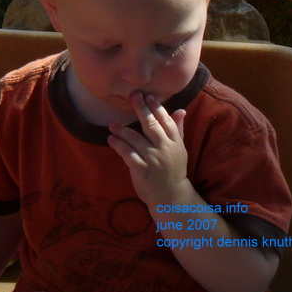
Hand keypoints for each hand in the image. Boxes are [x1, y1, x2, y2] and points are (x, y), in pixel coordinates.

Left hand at [107, 91, 189, 206]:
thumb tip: (180, 110)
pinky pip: (128, 154)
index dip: (156, 107)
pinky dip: (118, 146)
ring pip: (135, 139)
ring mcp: (153, 160)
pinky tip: (111, 139)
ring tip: (112, 124)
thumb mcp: (179, 149)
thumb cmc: (173, 169)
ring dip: (122, 130)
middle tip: (132, 96)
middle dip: (141, 109)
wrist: (171, 196)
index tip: (148, 95)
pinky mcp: (141, 170)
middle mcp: (164, 149)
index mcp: (175, 142)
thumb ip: (177, 129)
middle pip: (151, 125)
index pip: (166, 121)